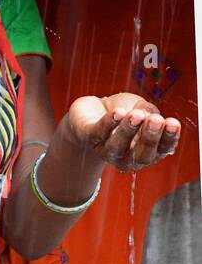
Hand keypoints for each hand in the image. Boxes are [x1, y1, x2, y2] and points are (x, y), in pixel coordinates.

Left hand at [65, 93, 180, 171]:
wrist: (93, 109)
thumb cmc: (124, 111)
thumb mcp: (141, 107)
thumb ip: (149, 111)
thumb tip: (150, 116)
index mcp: (147, 150)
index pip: (163, 149)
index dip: (169, 138)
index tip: (173, 123)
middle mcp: (127, 156)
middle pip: (142, 155)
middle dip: (149, 138)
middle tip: (156, 120)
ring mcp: (106, 150)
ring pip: (118, 146)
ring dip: (128, 130)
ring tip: (136, 115)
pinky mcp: (89, 138)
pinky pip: (99, 132)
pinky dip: (108, 123)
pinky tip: (117, 113)